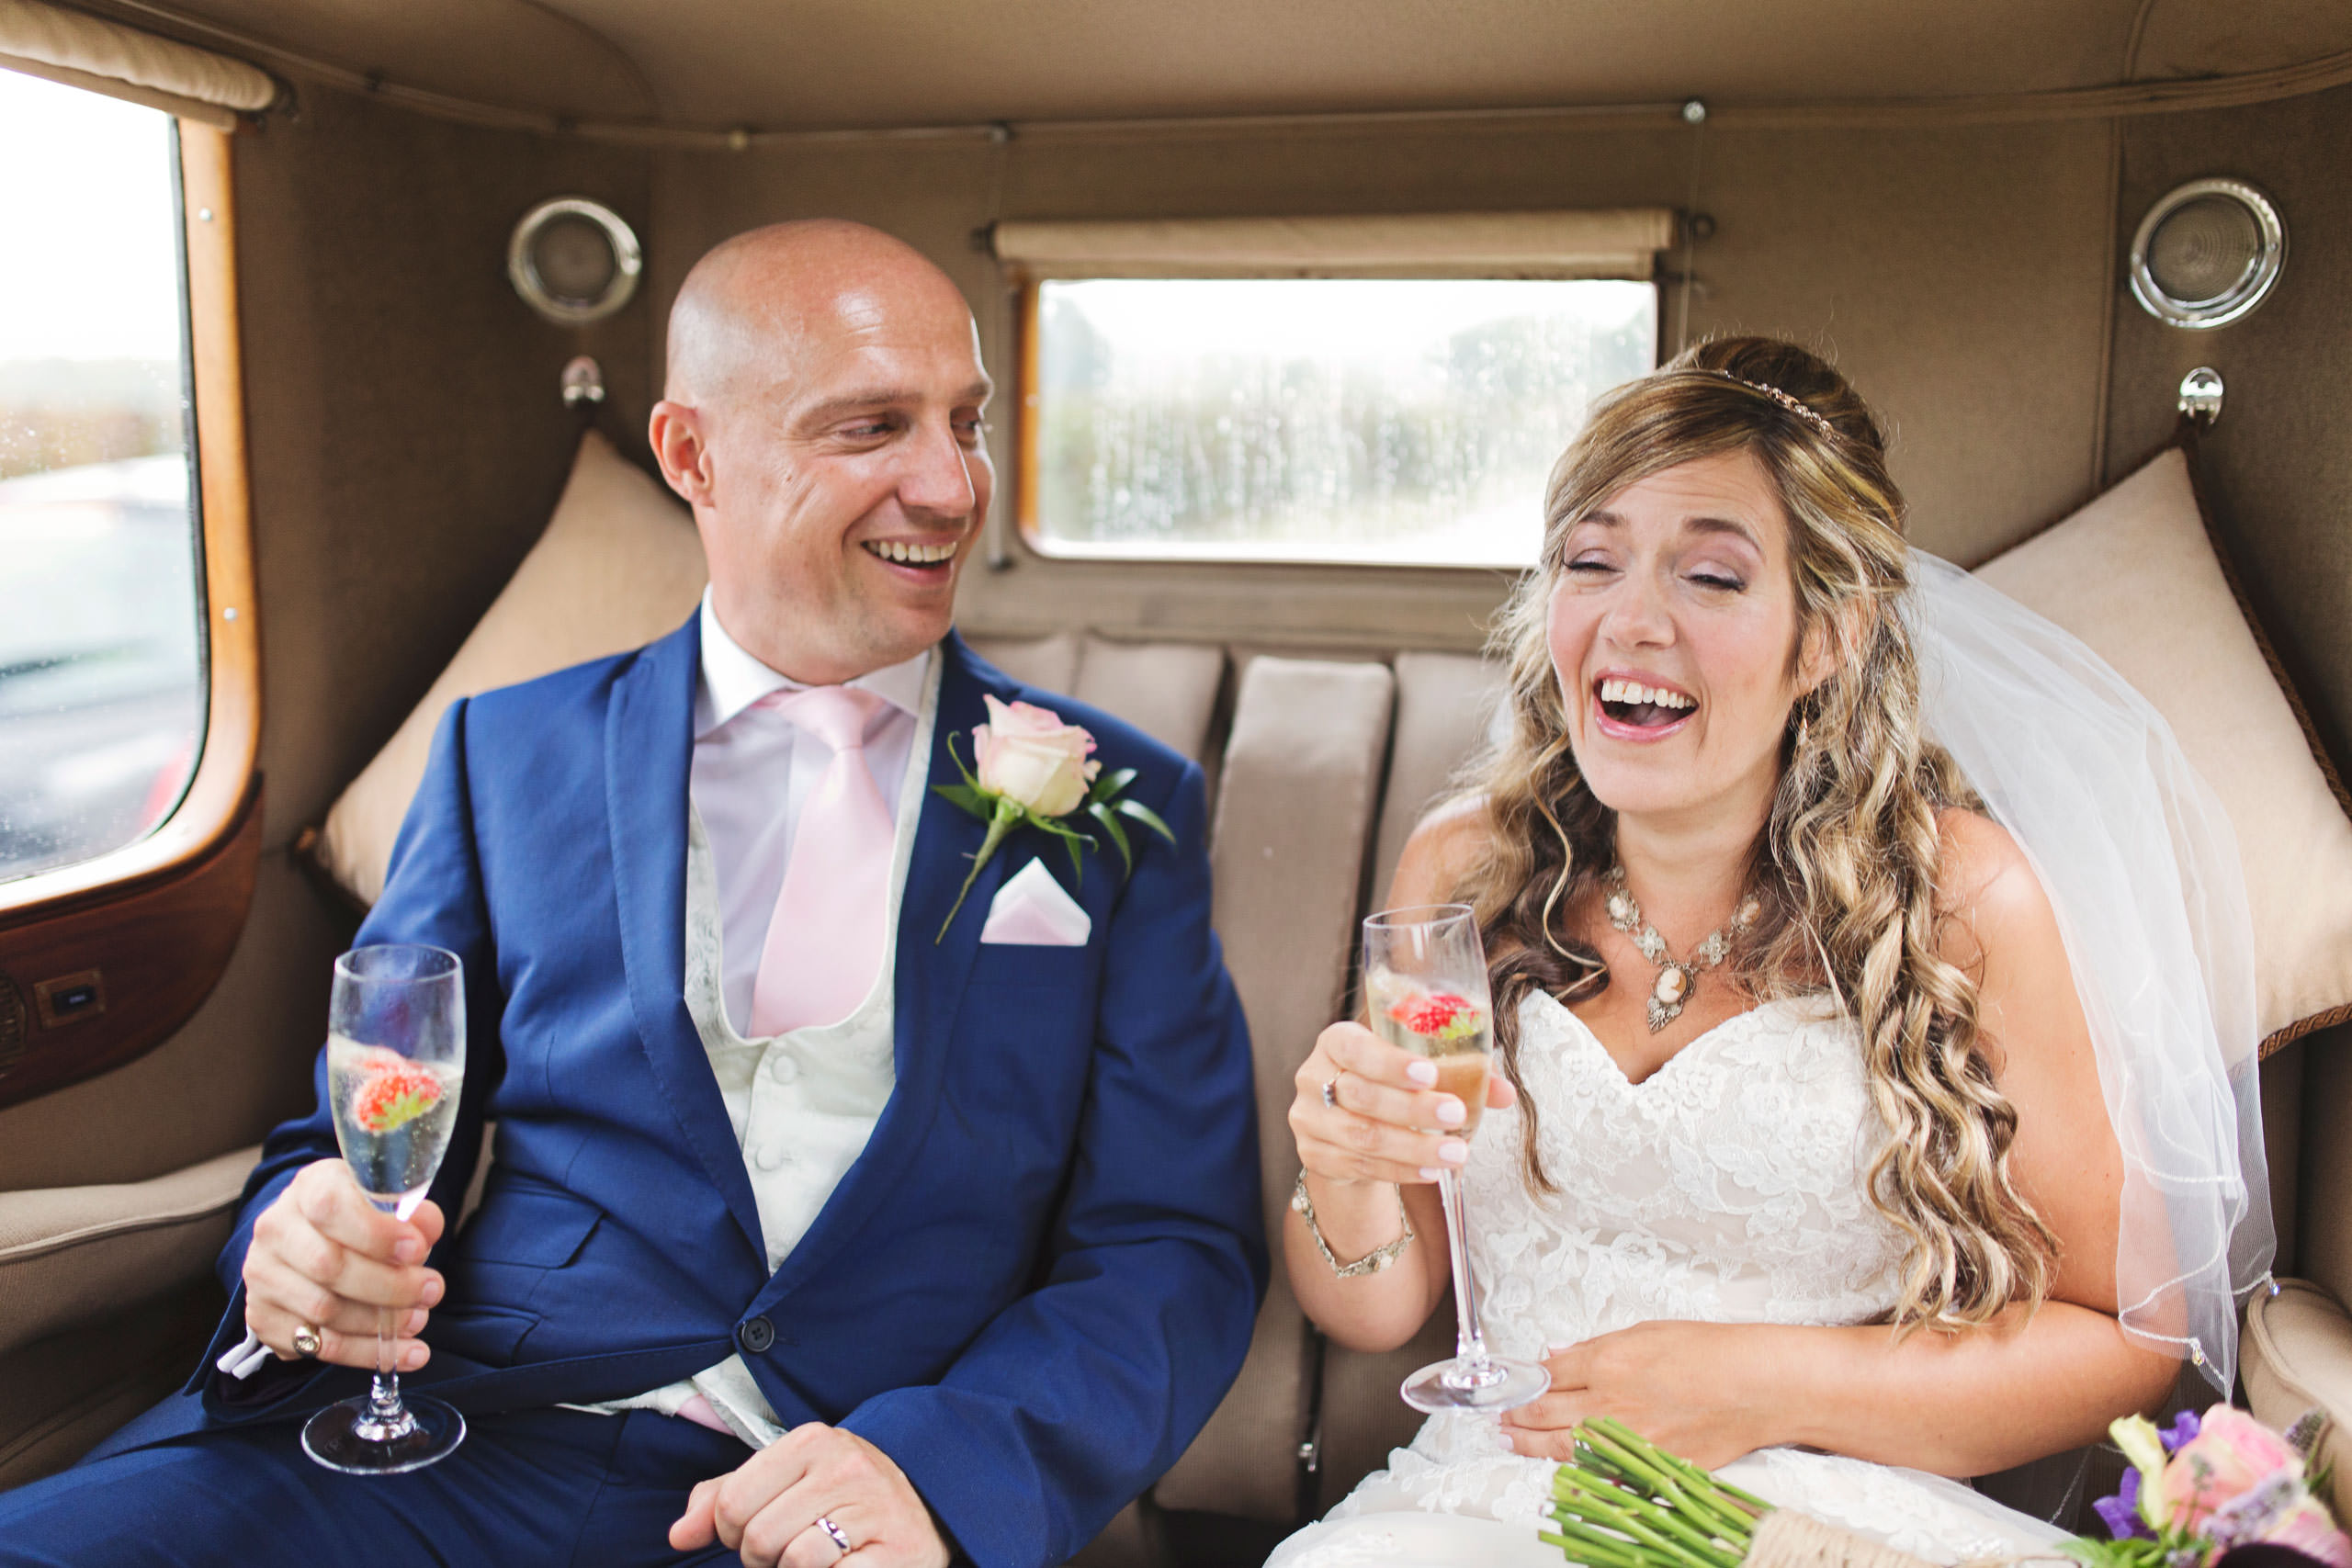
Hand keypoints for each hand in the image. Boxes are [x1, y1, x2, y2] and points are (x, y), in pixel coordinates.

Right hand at [242, 1158, 444, 1370]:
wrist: (309, 1240)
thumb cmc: (359, 1218)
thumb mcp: (386, 1202)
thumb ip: (412, 1214)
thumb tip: (426, 1233)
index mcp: (308, 1188)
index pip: (331, 1207)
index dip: (376, 1233)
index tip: (417, 1250)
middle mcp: (275, 1229)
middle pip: (329, 1265)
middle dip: (390, 1285)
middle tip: (431, 1290)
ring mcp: (263, 1276)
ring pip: (323, 1309)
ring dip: (380, 1322)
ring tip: (419, 1318)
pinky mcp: (264, 1318)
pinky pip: (318, 1345)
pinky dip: (367, 1353)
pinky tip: (406, 1351)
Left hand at [669, 1423, 949, 1567]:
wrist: (930, 1509)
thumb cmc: (842, 1499)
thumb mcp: (786, 1480)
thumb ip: (724, 1498)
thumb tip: (679, 1535)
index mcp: (812, 1441)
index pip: (731, 1503)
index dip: (730, 1533)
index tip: (758, 1531)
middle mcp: (845, 1466)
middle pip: (758, 1538)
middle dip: (763, 1559)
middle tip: (793, 1549)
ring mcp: (874, 1508)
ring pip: (792, 1562)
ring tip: (818, 1560)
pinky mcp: (895, 1554)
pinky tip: (844, 1567)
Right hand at [1289, 1020, 1515, 1187]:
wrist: (1347, 1124)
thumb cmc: (1387, 1084)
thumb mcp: (1415, 1068)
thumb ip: (1459, 1073)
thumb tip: (1505, 1092)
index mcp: (1336, 1041)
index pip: (1355, 1048)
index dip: (1390, 1063)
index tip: (1430, 1074)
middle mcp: (1313, 1077)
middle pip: (1362, 1095)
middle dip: (1413, 1109)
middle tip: (1455, 1116)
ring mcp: (1308, 1119)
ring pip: (1362, 1136)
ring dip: (1413, 1147)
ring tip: (1454, 1154)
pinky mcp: (1313, 1154)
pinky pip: (1359, 1165)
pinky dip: (1399, 1170)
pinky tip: (1429, 1172)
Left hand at [1498, 1321, 1774, 1470]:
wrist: (1757, 1387)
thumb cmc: (1710, 1353)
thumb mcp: (1645, 1332)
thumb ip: (1594, 1348)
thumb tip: (1557, 1355)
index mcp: (1606, 1363)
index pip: (1546, 1375)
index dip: (1522, 1380)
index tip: (1511, 1383)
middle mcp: (1610, 1404)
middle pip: (1543, 1412)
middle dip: (1515, 1412)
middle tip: (1499, 1413)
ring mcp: (1627, 1440)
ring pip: (1562, 1447)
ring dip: (1529, 1442)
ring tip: (1510, 1438)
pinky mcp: (1647, 1467)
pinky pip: (1599, 1470)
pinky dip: (1574, 1467)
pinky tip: (1558, 1463)